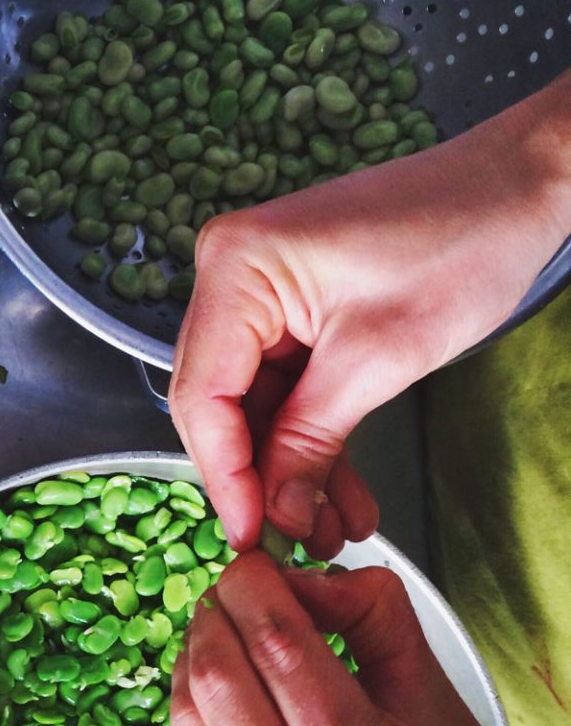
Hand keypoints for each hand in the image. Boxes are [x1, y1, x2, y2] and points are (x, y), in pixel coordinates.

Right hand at [169, 73, 570, 557]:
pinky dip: (312, 437)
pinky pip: (286, 386)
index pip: (201, 395)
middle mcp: (230, 275)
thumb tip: (276, 515)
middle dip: (261, 479)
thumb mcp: (379, 357)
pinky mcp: (292, 307)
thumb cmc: (462, 241)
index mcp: (234, 269)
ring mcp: (259, 291)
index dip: (223, 476)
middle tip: (293, 542)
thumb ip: (311, 440)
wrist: (525, 183)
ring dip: (292, 468)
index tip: (250, 536)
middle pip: (221, 403)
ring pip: (256, 405)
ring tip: (331, 529)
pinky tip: (338, 491)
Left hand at [170, 552, 570, 725]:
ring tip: (232, 626)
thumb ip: (373, 619)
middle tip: (244, 587)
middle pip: (218, 677)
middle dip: (220, 611)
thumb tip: (308, 575)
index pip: (278, 647)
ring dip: (200, 653)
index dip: (256, 585)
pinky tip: (229, 680)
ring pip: (190, 715)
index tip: (260, 561)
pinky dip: (202, 703)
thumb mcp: (442, 699)